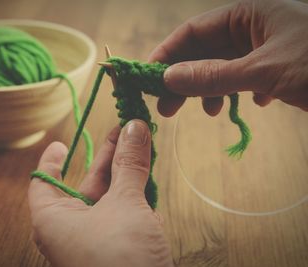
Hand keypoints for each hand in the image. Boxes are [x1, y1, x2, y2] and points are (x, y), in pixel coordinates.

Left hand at [28, 120, 172, 266]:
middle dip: (107, 158)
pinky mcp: (115, 251)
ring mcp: (94, 242)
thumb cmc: (122, 259)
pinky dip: (133, 199)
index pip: (42, 183)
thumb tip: (135, 127)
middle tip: (125, 131)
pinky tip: (148, 184)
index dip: (51, 160)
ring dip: (125, 175)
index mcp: (53, 220)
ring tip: (141, 148)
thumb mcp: (126, 205)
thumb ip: (130, 165)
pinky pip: (121, 217)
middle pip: (84, 185)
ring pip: (107, 200)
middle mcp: (69, 231)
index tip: (61, 143)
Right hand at [149, 0, 307, 115]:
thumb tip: (169, 78)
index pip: (193, 31)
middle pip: (204, 51)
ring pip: (223, 67)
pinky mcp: (277, 66)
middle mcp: (253, 27)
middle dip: (184, 78)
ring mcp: (265, 47)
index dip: (167, 54)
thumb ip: (214, 75)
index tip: (148, 78)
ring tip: (208, 112)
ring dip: (210, 90)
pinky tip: (245, 105)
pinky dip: (237, 93)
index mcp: (248, 14)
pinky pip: (244, 77)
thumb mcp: (264, 71)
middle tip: (166, 108)